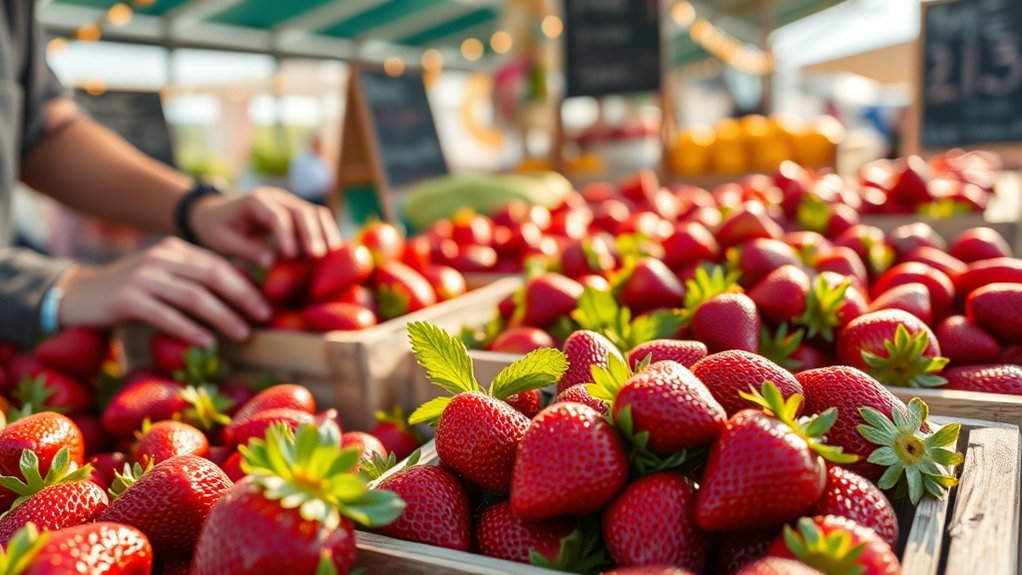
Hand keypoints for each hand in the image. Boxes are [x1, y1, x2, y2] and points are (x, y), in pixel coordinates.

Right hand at [59, 238, 271, 345]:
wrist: (80, 296)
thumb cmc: (132, 293)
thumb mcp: (165, 278)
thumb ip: (194, 281)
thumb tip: (240, 300)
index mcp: (175, 250)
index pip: (218, 264)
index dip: (245, 285)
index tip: (265, 304)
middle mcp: (162, 258)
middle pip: (212, 276)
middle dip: (242, 297)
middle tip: (263, 317)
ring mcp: (144, 277)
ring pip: (194, 296)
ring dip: (222, 316)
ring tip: (242, 334)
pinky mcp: (128, 299)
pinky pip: (166, 315)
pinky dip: (189, 329)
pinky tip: (207, 342)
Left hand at [189, 187, 342, 266]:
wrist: (218, 214)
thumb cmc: (218, 228)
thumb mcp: (223, 240)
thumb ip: (246, 250)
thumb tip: (272, 263)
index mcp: (255, 200)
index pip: (276, 215)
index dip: (286, 235)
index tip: (290, 256)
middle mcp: (277, 197)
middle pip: (301, 211)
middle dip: (311, 234)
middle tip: (318, 256)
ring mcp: (291, 203)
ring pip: (316, 213)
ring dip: (325, 233)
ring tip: (332, 255)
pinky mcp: (299, 213)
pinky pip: (319, 220)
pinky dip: (327, 234)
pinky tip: (333, 253)